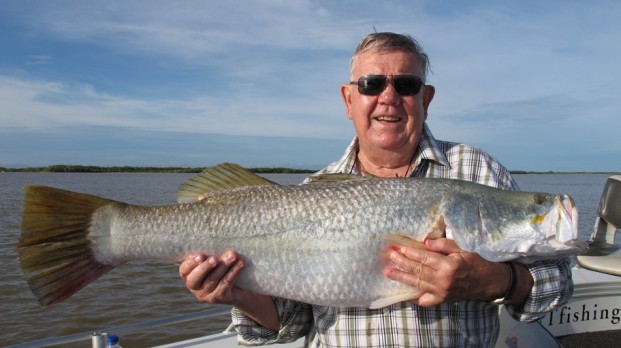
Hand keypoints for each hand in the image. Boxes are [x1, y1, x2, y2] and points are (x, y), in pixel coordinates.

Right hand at [179, 250, 280, 330]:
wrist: (239, 284)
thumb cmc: (222, 264)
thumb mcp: (213, 257)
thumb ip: (209, 250)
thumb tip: (213, 232)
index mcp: (188, 275)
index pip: (184, 270)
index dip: (190, 264)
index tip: (200, 255)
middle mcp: (195, 287)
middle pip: (196, 279)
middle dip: (206, 268)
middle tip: (215, 259)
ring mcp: (206, 295)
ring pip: (213, 280)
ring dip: (224, 266)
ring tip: (233, 255)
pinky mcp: (220, 298)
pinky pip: (226, 284)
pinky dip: (234, 272)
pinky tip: (240, 263)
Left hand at [384, 238, 508, 306]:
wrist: (488, 282)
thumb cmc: (475, 262)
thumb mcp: (462, 248)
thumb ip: (444, 244)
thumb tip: (425, 242)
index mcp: (448, 265)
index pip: (423, 257)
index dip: (409, 252)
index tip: (397, 247)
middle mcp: (443, 280)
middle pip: (417, 269)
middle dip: (401, 262)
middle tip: (388, 256)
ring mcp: (441, 292)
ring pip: (417, 283)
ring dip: (402, 277)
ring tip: (389, 272)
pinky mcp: (442, 300)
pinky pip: (424, 300)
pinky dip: (414, 297)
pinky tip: (403, 292)